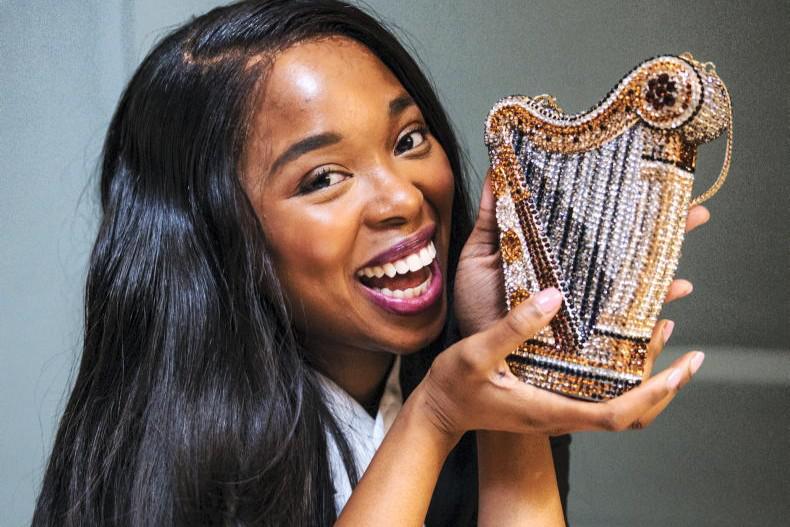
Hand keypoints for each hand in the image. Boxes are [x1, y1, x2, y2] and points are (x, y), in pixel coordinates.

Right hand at [416, 287, 703, 439]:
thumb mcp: (477, 353)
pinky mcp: (554, 400)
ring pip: (620, 406)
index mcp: (550, 409)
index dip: (654, 393)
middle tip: (689, 353)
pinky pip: (602, 396)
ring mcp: (560, 410)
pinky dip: (624, 376)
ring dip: (648, 378)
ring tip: (663, 335)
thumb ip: (514, 328)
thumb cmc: (455, 387)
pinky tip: (624, 346)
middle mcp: (563, 414)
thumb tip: (555, 298)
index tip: (681, 369)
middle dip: (664, 386)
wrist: (440, 411)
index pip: (617, 414)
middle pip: (631, 414)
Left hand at [453, 168, 710, 337]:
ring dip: (664, 265)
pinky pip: (625, 321)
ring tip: (688, 249)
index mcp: (553, 250)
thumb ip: (492, 214)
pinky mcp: (585, 331)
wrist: (473, 347)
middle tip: (694, 211)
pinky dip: (649, 310)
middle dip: (661, 228)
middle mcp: (575, 274)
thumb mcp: (481, 252)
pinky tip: (672, 298)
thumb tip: (498, 166)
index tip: (650, 178)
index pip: (592, 223)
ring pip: (633, 280)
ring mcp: (583, 302)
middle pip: (623, 247)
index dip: (621, 203)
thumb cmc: (475, 300)